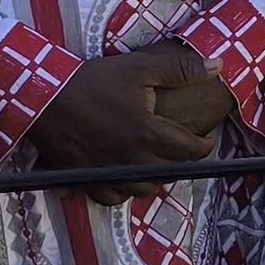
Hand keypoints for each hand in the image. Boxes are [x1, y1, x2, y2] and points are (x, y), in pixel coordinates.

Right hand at [28, 43, 227, 205]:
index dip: (205, 147)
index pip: (190, 151)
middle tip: (185, 153)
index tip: (208, 141)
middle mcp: (129, 158)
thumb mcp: (142, 67)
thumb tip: (219, 66)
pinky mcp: (84, 179)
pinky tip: (128, 179)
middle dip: (183, 164)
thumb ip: (182, 69)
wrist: (44, 96)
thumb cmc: (95, 80)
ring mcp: (106, 172)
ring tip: (160, 165)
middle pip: (169, 174)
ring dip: (156, 180)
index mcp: (147, 132)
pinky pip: (111, 198)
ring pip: (142, 190)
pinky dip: (124, 192)